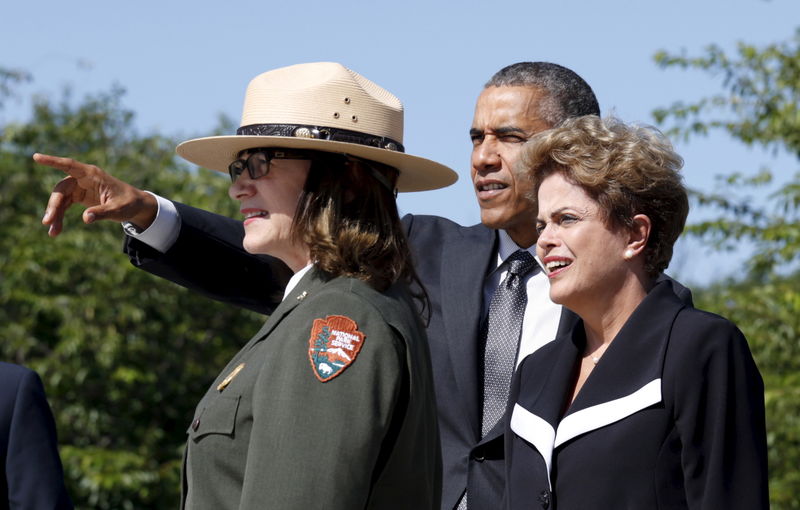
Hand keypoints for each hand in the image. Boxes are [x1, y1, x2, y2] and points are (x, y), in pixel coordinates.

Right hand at [35, 153, 156, 236]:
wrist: (136, 206)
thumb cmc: (129, 203)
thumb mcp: (118, 210)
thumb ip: (102, 213)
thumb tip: (86, 219)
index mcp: (93, 175)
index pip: (70, 165)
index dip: (53, 161)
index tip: (36, 157)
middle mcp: (83, 179)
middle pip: (61, 189)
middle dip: (53, 205)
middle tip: (47, 221)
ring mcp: (79, 187)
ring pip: (60, 199)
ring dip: (55, 215)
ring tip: (53, 232)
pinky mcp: (79, 196)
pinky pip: (64, 206)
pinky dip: (60, 217)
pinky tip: (56, 230)